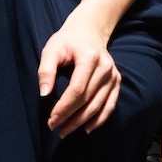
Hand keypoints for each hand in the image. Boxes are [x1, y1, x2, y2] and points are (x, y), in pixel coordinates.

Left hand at [37, 16, 122, 134]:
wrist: (89, 30)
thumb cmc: (67, 41)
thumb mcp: (51, 49)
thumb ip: (46, 71)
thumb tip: (44, 95)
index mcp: (89, 57)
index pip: (77, 89)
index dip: (64, 107)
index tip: (51, 119)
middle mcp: (105, 67)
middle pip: (87, 100)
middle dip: (70, 118)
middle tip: (54, 128)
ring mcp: (113, 75)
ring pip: (98, 106)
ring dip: (81, 122)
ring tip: (65, 131)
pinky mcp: (116, 81)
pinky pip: (110, 105)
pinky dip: (99, 119)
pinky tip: (87, 128)